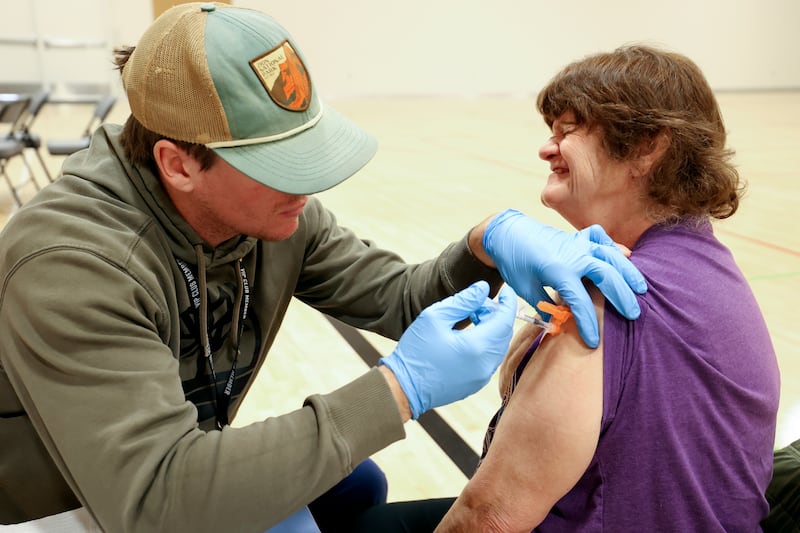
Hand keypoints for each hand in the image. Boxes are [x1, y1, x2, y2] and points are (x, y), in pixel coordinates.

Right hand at [379, 281, 516, 418]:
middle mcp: (485, 365)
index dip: (508, 302)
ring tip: (472, 317)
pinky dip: (486, 343)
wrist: (403, 388)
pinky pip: (490, 359)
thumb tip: (483, 288)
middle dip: (496, 314)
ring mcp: (482, 378)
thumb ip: (463, 301)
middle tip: (478, 303)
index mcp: (477, 347)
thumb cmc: (416, 352)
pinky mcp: (476, 384)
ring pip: (498, 346)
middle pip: (504, 333)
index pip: (505, 320)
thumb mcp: (435, 317)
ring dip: (491, 329)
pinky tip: (468, 336)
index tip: (506, 290)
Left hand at [483, 209, 646, 347]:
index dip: (588, 324)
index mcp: (558, 271)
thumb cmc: (514, 262)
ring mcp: (578, 243)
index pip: (580, 302)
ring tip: (642, 289)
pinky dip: (614, 246)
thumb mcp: (524, 288)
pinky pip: (601, 238)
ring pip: (611, 255)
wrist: (507, 233)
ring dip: (628, 272)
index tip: (594, 342)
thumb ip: (544, 306)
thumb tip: (558, 325)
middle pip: (607, 276)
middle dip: (622, 297)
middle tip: (634, 315)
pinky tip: (626, 256)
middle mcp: (574, 255)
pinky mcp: (578, 236)